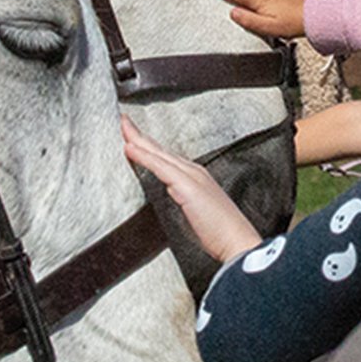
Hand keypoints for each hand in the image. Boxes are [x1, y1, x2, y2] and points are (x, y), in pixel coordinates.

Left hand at [121, 117, 261, 260]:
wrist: (237, 241)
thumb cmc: (220, 232)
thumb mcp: (195, 214)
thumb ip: (181, 203)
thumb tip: (167, 201)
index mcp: (195, 177)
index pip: (166, 158)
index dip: (148, 146)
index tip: (133, 138)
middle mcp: (193, 172)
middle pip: (160, 150)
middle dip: (140, 135)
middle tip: (123, 121)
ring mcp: (191, 177)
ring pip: (159, 154)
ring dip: (139, 139)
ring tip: (123, 126)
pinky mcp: (187, 186)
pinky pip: (160, 167)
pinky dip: (144, 156)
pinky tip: (130, 148)